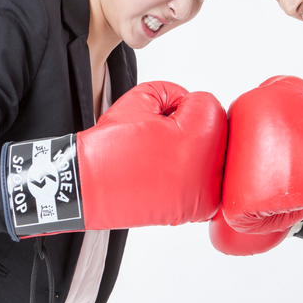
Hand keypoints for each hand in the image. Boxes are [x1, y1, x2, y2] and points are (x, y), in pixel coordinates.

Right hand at [3, 81, 226, 236]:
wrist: (86, 189)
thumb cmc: (110, 147)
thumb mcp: (140, 98)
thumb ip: (173, 92)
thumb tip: (188, 105)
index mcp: (198, 136)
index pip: (208, 104)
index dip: (180, 104)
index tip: (161, 117)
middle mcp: (208, 168)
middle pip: (216, 130)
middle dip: (192, 128)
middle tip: (159, 139)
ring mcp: (205, 193)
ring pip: (214, 156)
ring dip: (194, 152)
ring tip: (161, 158)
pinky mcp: (198, 210)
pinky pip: (208, 181)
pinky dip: (192, 175)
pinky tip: (166, 175)